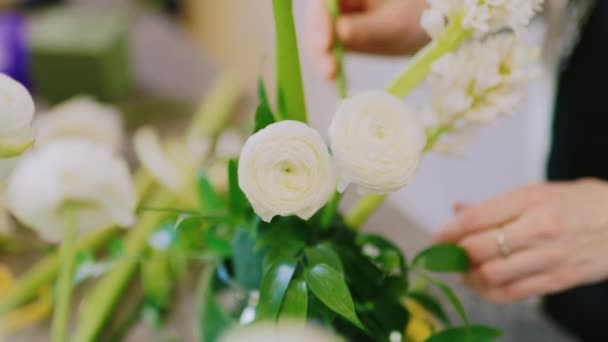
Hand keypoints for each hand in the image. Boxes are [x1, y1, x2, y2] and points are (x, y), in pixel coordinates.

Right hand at [306, 0, 429, 79]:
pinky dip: (330, 65)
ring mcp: (340, 18)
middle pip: (317, 20)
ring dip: (321, 58)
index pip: (324, 2)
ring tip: (332, 77)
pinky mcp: (342, 36)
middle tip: (327, 69)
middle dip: (318, 44)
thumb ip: (368, 28)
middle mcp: (340, 1)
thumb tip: (340, 32)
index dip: (319, 21)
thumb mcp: (395, 23)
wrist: (432, 27)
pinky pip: (329, 50)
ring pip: (319, 36)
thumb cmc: (418, 15)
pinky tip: (334, 80)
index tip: (325, 44)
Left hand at [435, 179, 607, 302]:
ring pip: (492, 275)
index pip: (476, 219)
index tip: (436, 238)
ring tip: (463, 272)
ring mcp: (549, 257)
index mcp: (531, 200)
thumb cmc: (578, 202)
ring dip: (469, 276)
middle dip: (456, 255)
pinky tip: (482, 285)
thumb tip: (457, 211)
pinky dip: (490, 292)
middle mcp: (538, 229)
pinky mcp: (559, 280)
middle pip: (479, 249)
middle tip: (448, 255)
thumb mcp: (538, 192)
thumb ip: (496, 205)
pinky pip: (514, 293)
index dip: (448, 231)